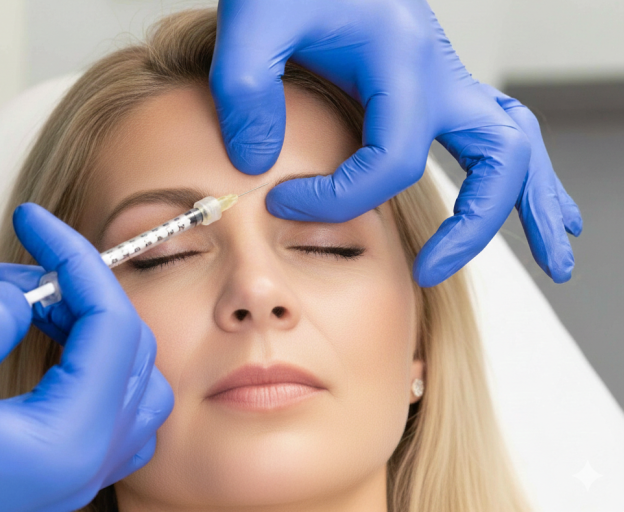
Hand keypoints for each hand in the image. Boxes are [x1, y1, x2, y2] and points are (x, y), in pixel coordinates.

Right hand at [0, 204, 172, 511]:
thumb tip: (19, 299)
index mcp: (74, 440)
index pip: (111, 323)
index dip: (75, 257)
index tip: (35, 223)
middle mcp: (92, 458)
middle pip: (126, 343)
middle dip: (75, 288)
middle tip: (17, 269)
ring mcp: (84, 467)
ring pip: (128, 372)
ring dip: (85, 321)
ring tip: (25, 302)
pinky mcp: (64, 468)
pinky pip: (114, 403)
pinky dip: (90, 358)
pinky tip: (49, 342)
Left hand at [210, 0, 581, 285]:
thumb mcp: (254, 21)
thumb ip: (247, 90)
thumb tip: (261, 164)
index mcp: (404, 59)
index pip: (392, 161)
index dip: (339, 199)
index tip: (282, 203)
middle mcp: (439, 71)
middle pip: (497, 158)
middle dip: (474, 225)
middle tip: (432, 273)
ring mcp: (443, 78)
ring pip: (515, 144)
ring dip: (532, 202)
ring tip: (556, 256)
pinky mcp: (432, 85)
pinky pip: (492, 132)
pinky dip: (511, 174)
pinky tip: (519, 202)